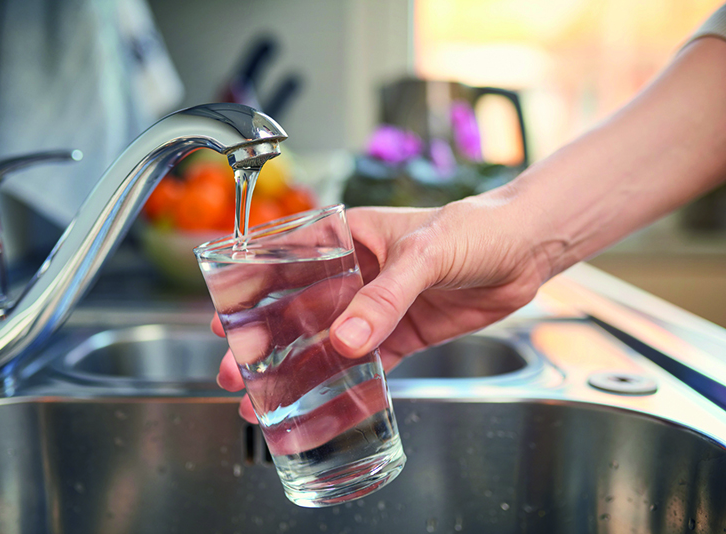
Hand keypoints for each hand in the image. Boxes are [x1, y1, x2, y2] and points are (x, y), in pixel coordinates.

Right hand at [213, 193, 549, 421]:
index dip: (253, 292)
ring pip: (327, 342)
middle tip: (238, 371)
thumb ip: (385, 296)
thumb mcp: (425, 254)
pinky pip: (367, 364)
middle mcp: (356, 274)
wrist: (525, 250)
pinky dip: (344, 383)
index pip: (289, 263)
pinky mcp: (402, 334)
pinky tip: (321, 403)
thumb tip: (346, 339)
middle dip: (266, 342)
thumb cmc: (475, 229)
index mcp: (350, 238)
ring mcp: (377, 307)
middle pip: (299, 310)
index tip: (226, 320)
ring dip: (298, 369)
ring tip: (268, 398)